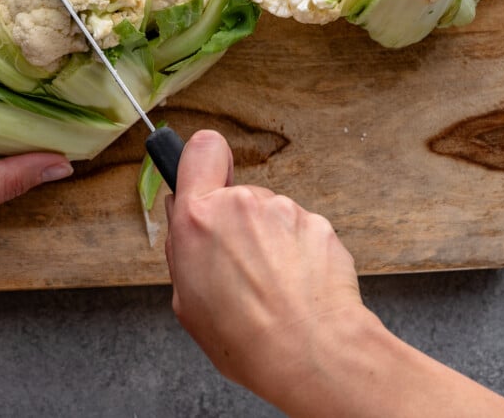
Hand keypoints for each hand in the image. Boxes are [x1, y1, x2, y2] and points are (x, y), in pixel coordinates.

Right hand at [164, 130, 366, 407]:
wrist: (311, 353)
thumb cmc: (246, 338)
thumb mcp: (187, 302)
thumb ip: (184, 249)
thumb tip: (185, 220)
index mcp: (198, 219)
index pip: (200, 150)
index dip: (203, 161)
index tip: (207, 178)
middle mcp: (241, 204)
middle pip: (235, 196)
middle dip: (236, 224)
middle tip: (240, 268)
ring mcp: (284, 210)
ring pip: (270, 216)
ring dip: (269, 242)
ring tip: (273, 287)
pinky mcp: (319, 224)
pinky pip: (300, 232)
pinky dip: (299, 254)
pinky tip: (298, 287)